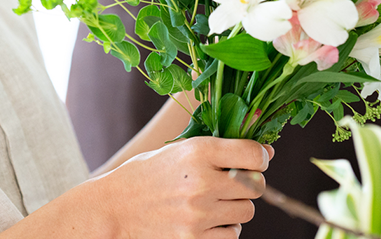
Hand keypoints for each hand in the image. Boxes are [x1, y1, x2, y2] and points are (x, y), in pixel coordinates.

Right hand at [96, 137, 271, 238]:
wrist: (114, 207)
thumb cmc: (150, 173)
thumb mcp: (180, 149)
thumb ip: (219, 150)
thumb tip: (266, 153)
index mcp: (198, 152)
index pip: (254, 154)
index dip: (261, 156)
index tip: (256, 159)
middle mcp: (201, 182)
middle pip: (256, 186)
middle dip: (250, 184)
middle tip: (232, 183)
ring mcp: (198, 214)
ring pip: (246, 212)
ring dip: (236, 208)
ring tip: (214, 203)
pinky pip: (232, 236)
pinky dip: (225, 230)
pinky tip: (208, 221)